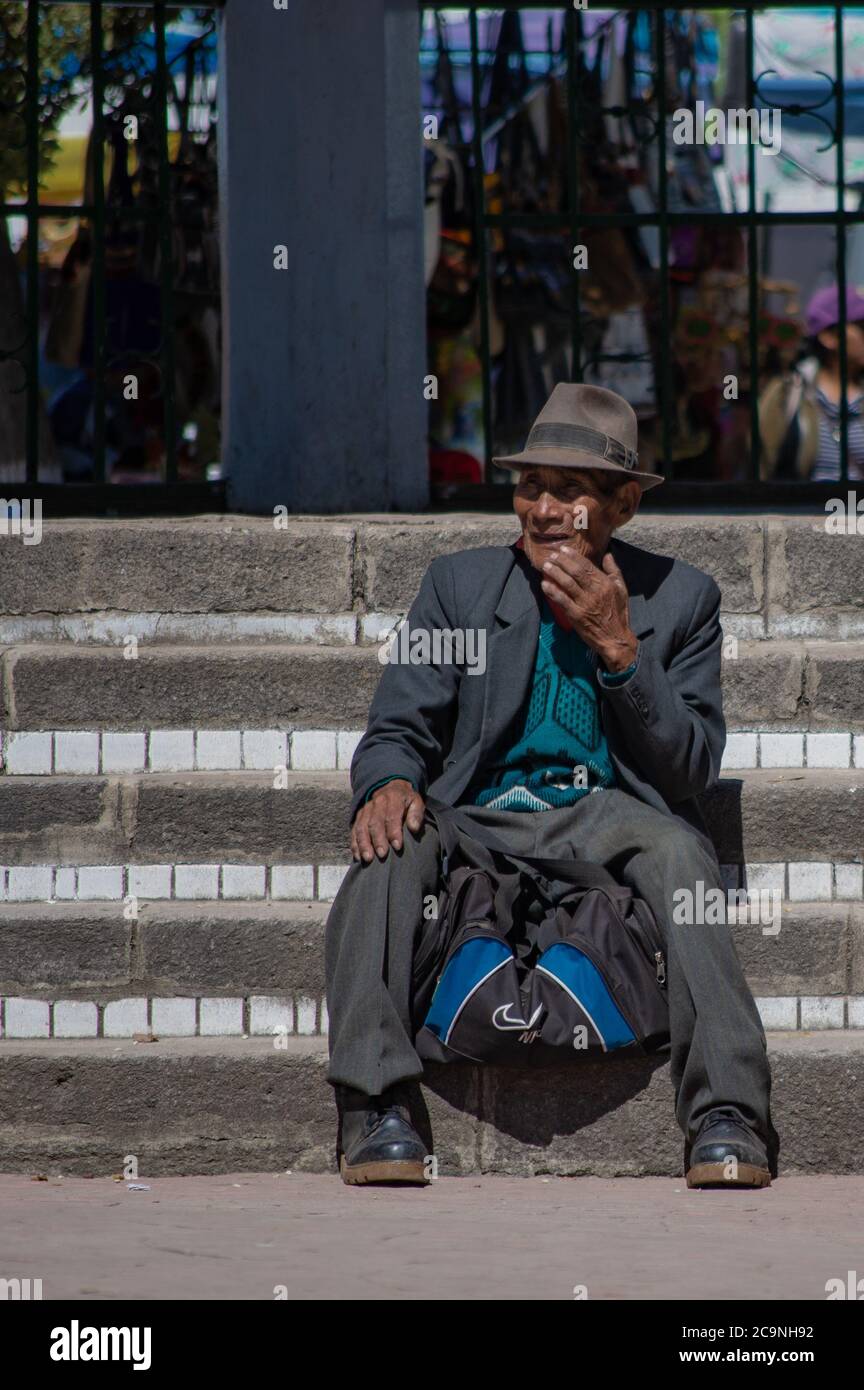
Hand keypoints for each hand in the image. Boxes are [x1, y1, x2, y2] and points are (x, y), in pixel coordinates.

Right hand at [351, 779, 425, 862]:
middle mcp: (377, 803)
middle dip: (378, 840)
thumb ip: (416, 814)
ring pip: (362, 827)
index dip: (394, 832)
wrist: (391, 788)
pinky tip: (358, 856)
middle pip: (375, 823)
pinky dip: (355, 843)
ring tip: (368, 858)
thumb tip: (414, 828)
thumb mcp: (416, 802)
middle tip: (382, 854)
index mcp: (393, 798)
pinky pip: (354, 830)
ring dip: (364, 843)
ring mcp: (366, 809)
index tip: (397, 846)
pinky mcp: (359, 816)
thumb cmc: (406, 800)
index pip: (392, 816)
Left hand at [540, 546, 637, 671]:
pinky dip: (552, 591)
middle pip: (575, 572)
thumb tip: (608, 554)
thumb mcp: (622, 589)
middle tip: (551, 556)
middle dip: (562, 562)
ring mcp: (585, 603)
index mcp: (605, 583)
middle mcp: (595, 591)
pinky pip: (562, 600)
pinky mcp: (576, 615)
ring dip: (555, 573)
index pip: (587, 565)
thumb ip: (614, 571)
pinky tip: (544, 584)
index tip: (563, 549)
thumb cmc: (618, 613)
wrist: (614, 638)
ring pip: (567, 583)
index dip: (573, 556)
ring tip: (546, 566)